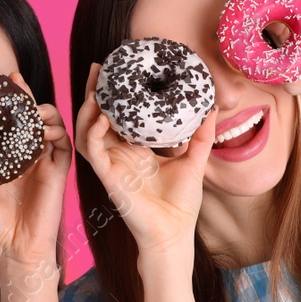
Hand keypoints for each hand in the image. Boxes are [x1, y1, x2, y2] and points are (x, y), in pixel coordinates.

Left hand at [0, 75, 71, 272]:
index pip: (6, 123)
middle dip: (25, 96)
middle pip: (29, 117)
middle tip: (15, 82)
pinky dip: (56, 131)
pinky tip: (44, 128)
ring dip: (44, 111)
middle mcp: (26, 156)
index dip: (4, 102)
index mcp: (6, 158)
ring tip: (33, 107)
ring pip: (51, 125)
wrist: (14, 250)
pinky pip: (63, 145)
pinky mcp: (58, 172)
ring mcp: (43, 162)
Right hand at [75, 63, 215, 257]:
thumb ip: (202, 136)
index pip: (120, 116)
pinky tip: (101, 117)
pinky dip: (93, 132)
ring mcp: (111, 165)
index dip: (116, 94)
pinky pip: (92, 150)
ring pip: (87, 130)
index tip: (120, 69)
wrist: (174, 234)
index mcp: (136, 150)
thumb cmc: (181, 204)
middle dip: (95, 91)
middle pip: (98, 117)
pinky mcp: (107, 177)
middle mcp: (119, 155)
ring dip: (88, 108)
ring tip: (95, 87)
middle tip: (99, 67)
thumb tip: (212, 109)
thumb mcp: (194, 161)